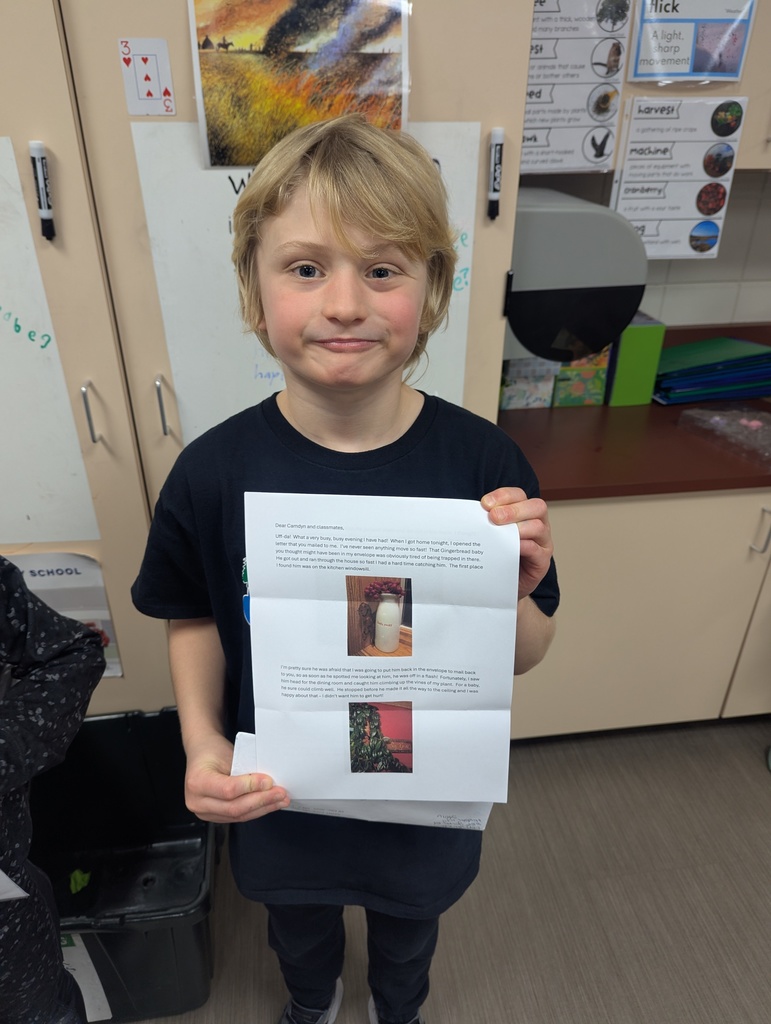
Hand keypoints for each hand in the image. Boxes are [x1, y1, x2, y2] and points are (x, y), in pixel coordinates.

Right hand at [183, 731, 289, 822]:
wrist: (201, 753)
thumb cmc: (213, 751)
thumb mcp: (228, 754)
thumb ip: (245, 771)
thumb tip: (268, 783)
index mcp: (197, 782)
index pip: (228, 790)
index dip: (251, 787)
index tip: (269, 781)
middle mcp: (197, 801)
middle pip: (234, 807)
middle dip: (261, 800)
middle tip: (280, 793)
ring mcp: (204, 812)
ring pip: (237, 816)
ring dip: (262, 808)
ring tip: (279, 800)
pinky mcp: (214, 816)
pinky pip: (237, 817)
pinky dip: (255, 810)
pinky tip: (268, 804)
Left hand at [481, 487, 552, 601]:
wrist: (502, 586)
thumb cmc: (498, 556)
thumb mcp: (492, 536)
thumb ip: (487, 524)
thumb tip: (470, 515)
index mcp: (524, 512)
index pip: (518, 495)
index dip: (503, 496)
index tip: (485, 504)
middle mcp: (538, 523)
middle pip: (536, 506)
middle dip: (513, 510)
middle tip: (493, 517)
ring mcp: (543, 542)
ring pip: (539, 526)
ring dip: (518, 527)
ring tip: (500, 533)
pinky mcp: (542, 561)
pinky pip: (537, 550)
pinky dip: (524, 546)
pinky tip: (511, 547)